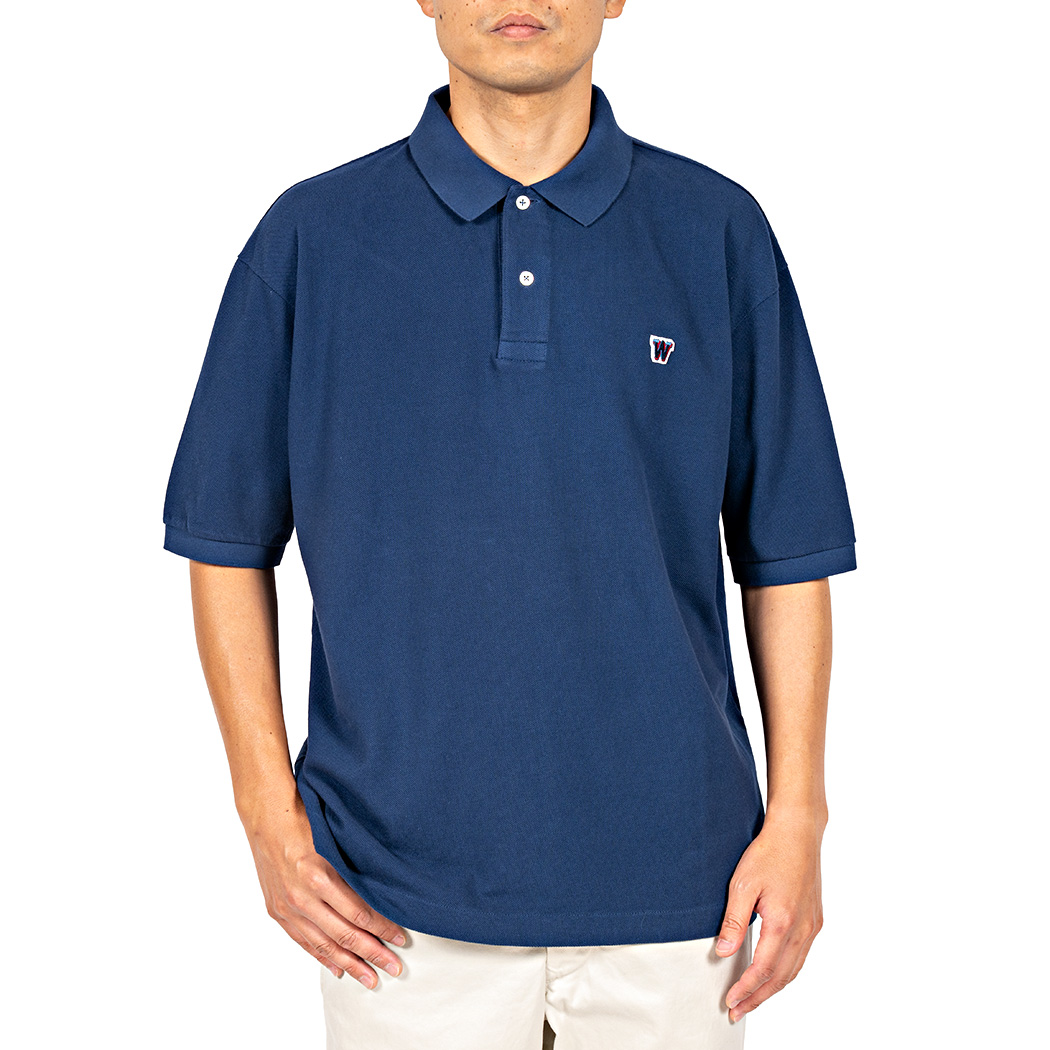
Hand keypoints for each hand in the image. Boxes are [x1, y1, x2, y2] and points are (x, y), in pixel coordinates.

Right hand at [244, 796, 408, 987]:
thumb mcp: (335, 841)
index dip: (382, 929)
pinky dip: (322, 957)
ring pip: (324, 945)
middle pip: (344, 934)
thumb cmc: (306, 821)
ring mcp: (287, 907)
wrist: (266, 819)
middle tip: (394, 967)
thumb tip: (386, 893)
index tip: (401, 938)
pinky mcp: (277, 912)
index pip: (359, 913)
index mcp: (319, 875)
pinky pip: (303, 941)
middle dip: (372, 953)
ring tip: (371, 979)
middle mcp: (301, 896)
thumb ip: (355, 869)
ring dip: (350, 964)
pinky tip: (339, 968)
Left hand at [714, 809, 825, 1021]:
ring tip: (752, 999)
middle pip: (780, 978)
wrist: (798, 832)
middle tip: (737, 1011)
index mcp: (783, 923)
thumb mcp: (742, 885)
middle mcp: (803, 930)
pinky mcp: (815, 920)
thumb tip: (723, 953)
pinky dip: (786, 973)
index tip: (730, 1002)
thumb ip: (733, 921)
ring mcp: (812, 926)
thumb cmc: (768, 853)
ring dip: (772, 989)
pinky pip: (801, 956)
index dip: (745, 990)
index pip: (762, 970)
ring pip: (793, 970)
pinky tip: (774, 975)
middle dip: (758, 997)